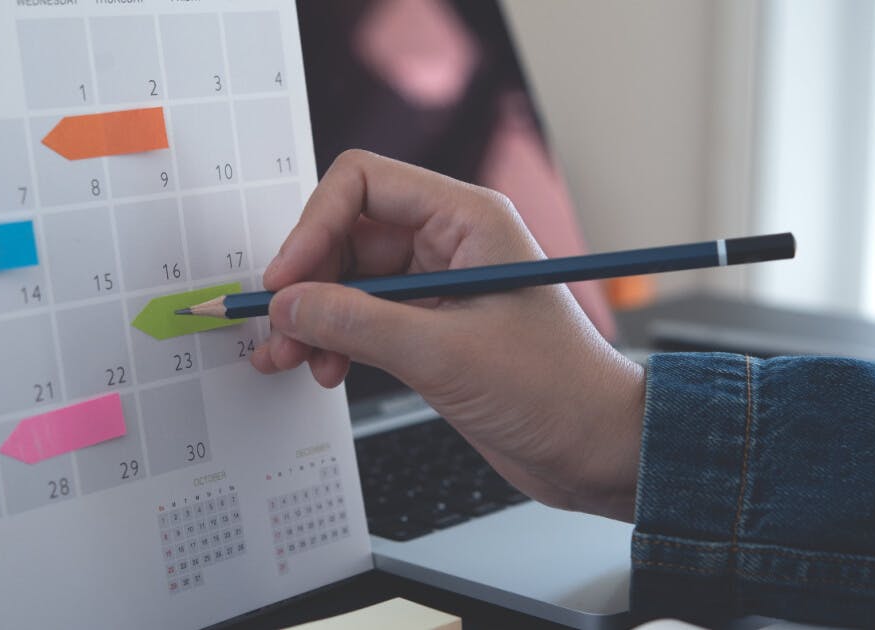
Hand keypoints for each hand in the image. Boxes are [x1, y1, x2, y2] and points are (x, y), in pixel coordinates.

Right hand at [251, 150, 645, 520]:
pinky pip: (364, 319)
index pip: (364, 184)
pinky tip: (325, 370)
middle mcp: (450, 242)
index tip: (283, 281)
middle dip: (308, 282)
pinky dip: (336, 340)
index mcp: (467, 219)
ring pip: (350, 282)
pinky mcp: (431, 328)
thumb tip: (287, 306)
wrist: (596, 449)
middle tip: (278, 330)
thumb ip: (356, 324)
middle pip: (348, 234)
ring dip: (315, 318)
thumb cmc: (554, 390)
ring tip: (292, 360)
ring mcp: (438, 286)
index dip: (313, 226)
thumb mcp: (444, 354)